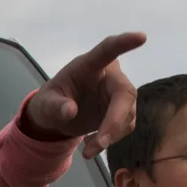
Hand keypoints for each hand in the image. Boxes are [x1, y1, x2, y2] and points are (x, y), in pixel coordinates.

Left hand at [23, 32, 146, 155]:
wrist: (56, 118)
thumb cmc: (50, 102)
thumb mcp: (44, 105)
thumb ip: (54, 106)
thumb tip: (69, 110)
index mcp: (88, 65)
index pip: (107, 50)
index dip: (124, 43)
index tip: (141, 37)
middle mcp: (108, 76)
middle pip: (125, 92)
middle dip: (116, 119)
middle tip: (101, 143)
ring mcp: (118, 93)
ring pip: (128, 113)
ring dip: (112, 135)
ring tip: (88, 150)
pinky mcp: (123, 110)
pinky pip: (126, 125)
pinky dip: (112, 139)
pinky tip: (93, 144)